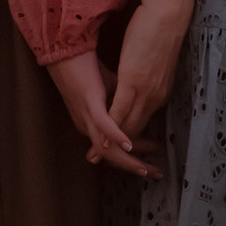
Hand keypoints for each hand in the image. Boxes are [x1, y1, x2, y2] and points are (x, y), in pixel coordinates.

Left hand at [46, 50, 153, 177]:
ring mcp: (88, 116)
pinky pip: (104, 125)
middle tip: (157, 175)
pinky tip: (129, 144)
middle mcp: (89, 126)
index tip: (156, 158)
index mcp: (94, 124)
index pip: (117, 147)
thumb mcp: (112, 88)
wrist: (68, 50)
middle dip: (137, 166)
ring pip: (108, 148)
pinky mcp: (89, 103)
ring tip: (146, 169)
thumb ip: (122, 103)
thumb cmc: (89, 68)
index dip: (137, 155)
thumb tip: (137, 108)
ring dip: (129, 159)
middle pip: (114, 156)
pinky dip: (116, 136)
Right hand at [101, 0, 189, 163]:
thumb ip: (144, 77)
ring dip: (112, 144)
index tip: (115, 154)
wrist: (168, 13)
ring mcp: (145, 90)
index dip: (128, 142)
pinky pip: (119, 109)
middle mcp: (154, 97)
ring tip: (96, 156)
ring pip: (127, 125)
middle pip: (134, 131)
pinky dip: (110, 127)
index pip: (141, 123)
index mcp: (159, 93)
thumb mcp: (152, 61)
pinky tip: (100, 137)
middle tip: (101, 162)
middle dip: (120, 152)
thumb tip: (135, 84)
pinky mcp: (133, 81)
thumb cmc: (159, 30)